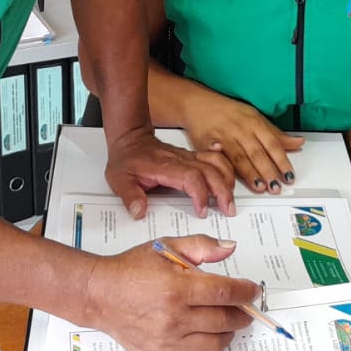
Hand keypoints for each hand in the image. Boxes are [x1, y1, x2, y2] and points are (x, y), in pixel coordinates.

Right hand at [80, 235, 256, 350]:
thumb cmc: (130, 270)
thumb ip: (200, 246)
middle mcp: (173, 317)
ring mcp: (168, 340)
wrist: (99, 295)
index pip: (225, 293)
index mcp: (176, 288)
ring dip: (229, 332)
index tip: (252, 289)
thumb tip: (229, 248)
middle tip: (246, 307)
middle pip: (224, 320)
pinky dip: (210, 345)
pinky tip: (210, 333)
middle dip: (242, 313)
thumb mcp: (165, 246)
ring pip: (215, 343)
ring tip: (229, 321)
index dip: (245, 292)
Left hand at [106, 127, 235, 217]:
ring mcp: (189, 157)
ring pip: (216, 163)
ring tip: (231, 199)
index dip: (200, 194)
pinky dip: (226, 166)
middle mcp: (181, 160)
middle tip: (229, 210)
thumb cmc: (127, 158)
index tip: (203, 211)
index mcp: (165, 166)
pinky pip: (214, 158)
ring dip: (227, 180)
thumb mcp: (119, 178)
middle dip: (223, 191)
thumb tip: (139, 211)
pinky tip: (230, 175)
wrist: (130, 138)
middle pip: (211, 171)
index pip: (190, 178)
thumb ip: (129, 195)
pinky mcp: (192, 157)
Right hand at [181, 92, 304, 195]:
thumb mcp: (255, 117)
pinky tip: (230, 179)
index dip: (281, 161)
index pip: (272, 143)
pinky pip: (218, 159)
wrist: (198, 104)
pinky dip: (224, 169)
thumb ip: (275, 134)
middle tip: (276, 186)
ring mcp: (223, 136)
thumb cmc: (229, 112)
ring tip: (260, 187)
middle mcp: (239, 129)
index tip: (289, 175)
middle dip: (267, 171)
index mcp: (254, 122)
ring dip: (250, 174)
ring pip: (239, 157)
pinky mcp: (207, 144)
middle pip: (256, 153)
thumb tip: (298, 143)